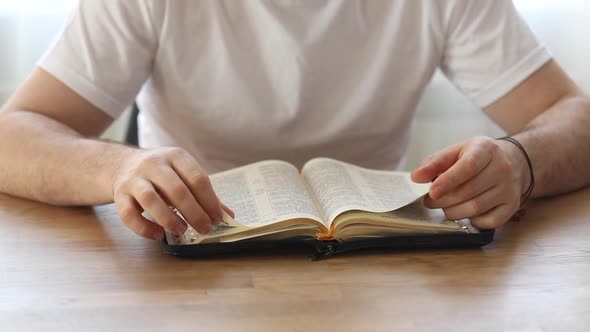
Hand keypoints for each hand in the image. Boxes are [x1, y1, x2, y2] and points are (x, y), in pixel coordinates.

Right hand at [112, 147, 233, 239]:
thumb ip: (204, 194)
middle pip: (177, 190)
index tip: (218, 219)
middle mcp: (154, 163)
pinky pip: (128, 214)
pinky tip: (158, 235)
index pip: (197, 178)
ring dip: (169, 219)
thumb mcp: (183, 175)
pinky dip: (144, 228)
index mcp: (175, 156)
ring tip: (182, 230)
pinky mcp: (119, 194)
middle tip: (205, 228)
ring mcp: (134, 178)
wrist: (122, 165)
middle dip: (194, 213)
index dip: (210, 201)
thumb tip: (228, 215)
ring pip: (151, 200)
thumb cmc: (163, 174)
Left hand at [411, 136, 528, 228]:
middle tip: (429, 202)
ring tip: (443, 207)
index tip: (431, 192)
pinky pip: (490, 222)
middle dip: (443, 200)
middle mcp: (502, 168)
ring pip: (477, 208)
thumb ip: (434, 163)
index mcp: (486, 149)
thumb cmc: (477, 157)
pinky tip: (465, 212)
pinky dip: (473, 221)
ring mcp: (509, 188)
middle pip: (469, 191)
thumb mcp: (455, 151)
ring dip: (453, 212)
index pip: (468, 167)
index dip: (448, 181)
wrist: (512, 161)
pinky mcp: (512, 205)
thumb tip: (416, 177)